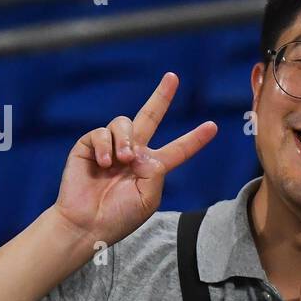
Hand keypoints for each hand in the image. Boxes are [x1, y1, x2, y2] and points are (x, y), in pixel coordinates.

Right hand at [54, 72, 216, 244]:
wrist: (87, 223)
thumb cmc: (119, 217)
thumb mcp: (149, 198)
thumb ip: (155, 171)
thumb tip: (143, 149)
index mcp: (152, 167)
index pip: (178, 149)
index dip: (194, 139)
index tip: (213, 126)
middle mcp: (134, 152)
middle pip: (150, 116)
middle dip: (161, 96)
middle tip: (173, 77)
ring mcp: (111, 147)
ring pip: (124, 123)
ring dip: (126, 140)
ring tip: (123, 160)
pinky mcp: (89, 145)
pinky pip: (101, 132)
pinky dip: (105, 145)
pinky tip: (103, 163)